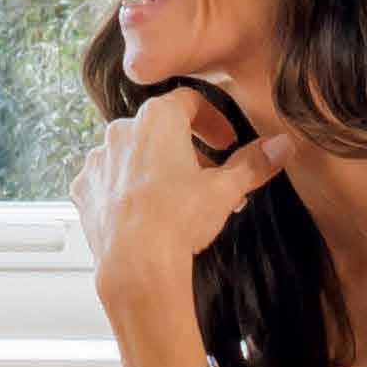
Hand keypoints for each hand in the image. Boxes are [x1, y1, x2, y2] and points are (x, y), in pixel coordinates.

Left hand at [73, 90, 283, 317]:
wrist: (135, 265)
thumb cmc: (179, 221)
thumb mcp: (226, 190)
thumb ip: (254, 163)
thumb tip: (281, 145)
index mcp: (158, 119)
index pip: (190, 101)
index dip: (213, 120)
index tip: (226, 142)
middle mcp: (121, 131)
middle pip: (160, 130)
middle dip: (187, 150)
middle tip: (209, 178)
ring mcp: (99, 161)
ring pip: (133, 154)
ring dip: (156, 168)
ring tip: (178, 199)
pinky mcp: (84, 190)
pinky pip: (109, 180)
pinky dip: (127, 189)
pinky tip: (144, 212)